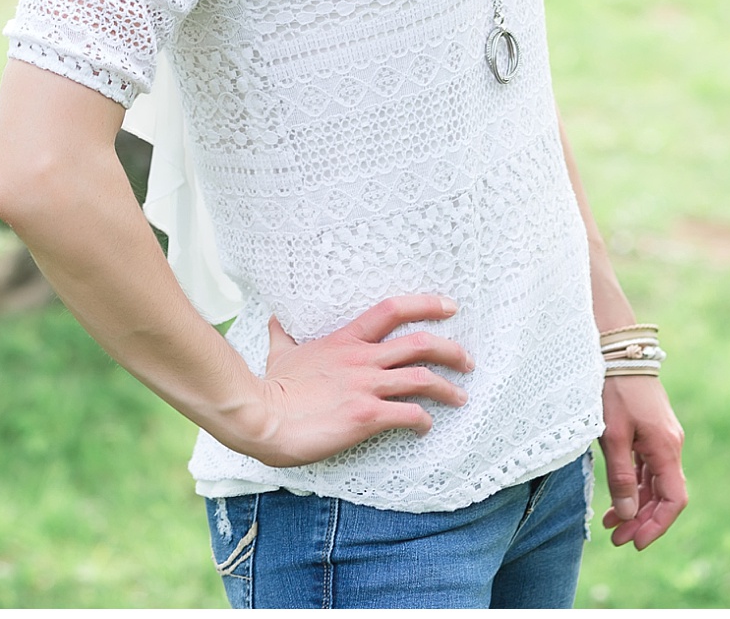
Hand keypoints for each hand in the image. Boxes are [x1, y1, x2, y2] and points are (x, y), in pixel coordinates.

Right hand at [237, 294, 473, 467]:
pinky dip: (423, 420)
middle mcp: (362, 359)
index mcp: (346, 340)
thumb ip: (284, 336)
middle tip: (467, 360)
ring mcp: (365, 386)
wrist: (262, 416)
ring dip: (447, 388)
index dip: (426, 304)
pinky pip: (408, 414)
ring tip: (460, 396)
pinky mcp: (365, 417)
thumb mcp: (281, 353)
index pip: (392, 309)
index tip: (449, 307)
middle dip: (450, 350)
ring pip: (421, 378)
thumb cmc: (272, 388)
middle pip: (419, 343)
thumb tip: (275, 321)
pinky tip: (425, 426)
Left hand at [598, 375, 686, 549]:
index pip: (674, 500)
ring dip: (636, 504)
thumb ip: (620, 477)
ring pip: (654, 482)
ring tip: (610, 524)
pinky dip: (633, 485)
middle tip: (616, 539)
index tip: (636, 542)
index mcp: (666, 448)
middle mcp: (670, 445)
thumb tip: (629, 515)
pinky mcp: (650, 429)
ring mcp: (661, 437)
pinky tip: (617, 497)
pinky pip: (647, 467)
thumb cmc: (614, 389)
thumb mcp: (612, 435)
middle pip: (663, 495)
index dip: (657, 526)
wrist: (619, 350)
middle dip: (642, 520)